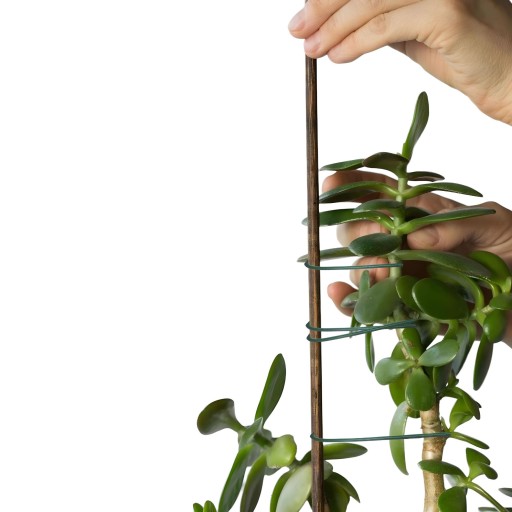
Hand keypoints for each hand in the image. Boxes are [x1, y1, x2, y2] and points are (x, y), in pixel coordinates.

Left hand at [288, 0, 511, 123]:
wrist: (508, 75)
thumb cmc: (462, 52)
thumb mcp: (414, 29)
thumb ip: (383, 18)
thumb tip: (342, 20)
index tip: (306, 12)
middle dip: (324, 6)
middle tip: (297, 28)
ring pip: (371, 1)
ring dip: (334, 26)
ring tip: (310, 49)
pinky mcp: (448, 13)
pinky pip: (387, 26)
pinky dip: (355, 42)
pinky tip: (336, 56)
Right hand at [322, 170, 511, 346]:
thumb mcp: (499, 225)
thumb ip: (456, 223)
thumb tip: (412, 236)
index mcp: (424, 216)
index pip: (381, 194)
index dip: (354, 185)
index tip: (332, 182)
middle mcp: (406, 245)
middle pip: (360, 231)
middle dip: (357, 230)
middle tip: (373, 236)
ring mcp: (401, 277)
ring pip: (360, 266)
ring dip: (359, 265)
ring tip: (378, 269)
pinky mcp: (403, 310)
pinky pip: (367, 307)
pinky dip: (348, 301)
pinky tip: (340, 292)